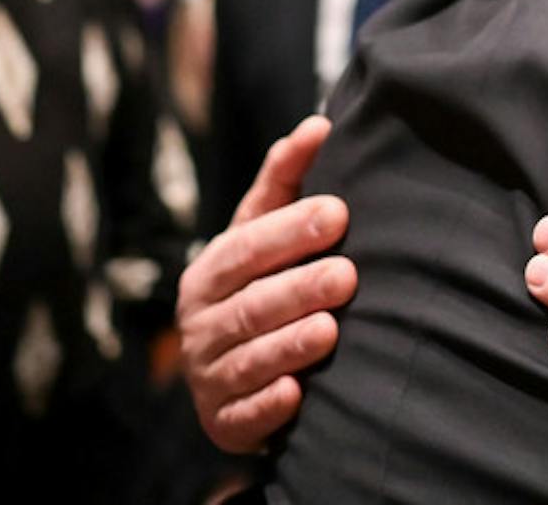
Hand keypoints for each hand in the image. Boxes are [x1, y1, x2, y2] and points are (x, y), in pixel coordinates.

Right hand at [176, 116, 357, 452]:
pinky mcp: (225, 423)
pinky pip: (243, 417)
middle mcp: (200, 324)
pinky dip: (268, 407)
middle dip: (298, 289)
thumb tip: (320, 124)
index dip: (290, 230)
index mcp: (210, 272)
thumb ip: (287, 180)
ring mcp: (209, 376)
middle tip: (347, 275)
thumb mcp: (264, 230)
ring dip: (288, 345)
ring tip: (330, 330)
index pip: (245, 247)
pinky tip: (295, 395)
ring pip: (248, 360)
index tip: (340, 212)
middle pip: (250, 305)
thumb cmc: (261, 281)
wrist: (236, 370)